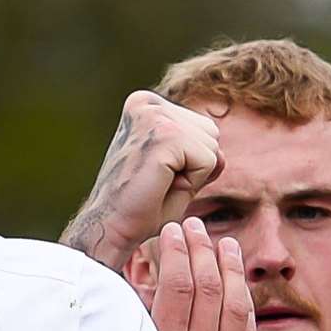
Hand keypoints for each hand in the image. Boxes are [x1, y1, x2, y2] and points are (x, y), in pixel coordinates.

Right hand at [60, 91, 225, 270]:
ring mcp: (154, 115)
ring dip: (193, 176)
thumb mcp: (177, 169)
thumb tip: (220, 153)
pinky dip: (193, 183)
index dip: (190, 161)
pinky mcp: (164, 134)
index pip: (202, 127)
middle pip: (211, 132)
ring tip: (158, 184)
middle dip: (194, 166)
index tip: (157, 174)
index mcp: (145, 103)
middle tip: (157, 182)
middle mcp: (147, 102)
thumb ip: (202, 152)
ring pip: (212, 147)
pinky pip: (208, 161)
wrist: (110, 227)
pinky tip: (161, 187)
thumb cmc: (141, 205)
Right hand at [150, 217, 256, 330]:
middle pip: (205, 288)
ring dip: (230, 269)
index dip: (175, 254)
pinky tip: (241, 287)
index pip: (175, 289)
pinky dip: (245, 305)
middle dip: (201, 250)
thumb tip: (131, 306)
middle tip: (196, 225)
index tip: (171, 231)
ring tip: (226, 243)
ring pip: (233, 305)